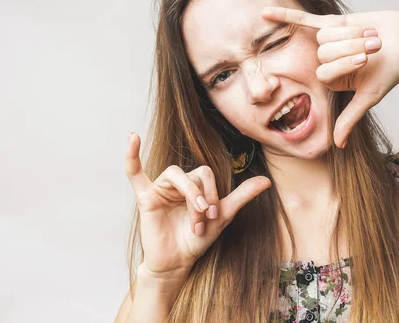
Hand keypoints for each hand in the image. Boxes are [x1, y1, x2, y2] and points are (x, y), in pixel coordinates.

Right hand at [125, 133, 271, 277]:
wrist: (178, 261)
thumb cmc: (197, 239)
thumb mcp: (224, 215)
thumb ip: (242, 195)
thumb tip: (267, 180)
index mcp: (194, 184)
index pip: (205, 174)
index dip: (213, 192)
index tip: (214, 217)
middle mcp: (177, 183)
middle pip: (193, 174)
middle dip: (204, 198)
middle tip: (205, 219)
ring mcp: (160, 188)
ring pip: (176, 175)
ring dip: (190, 196)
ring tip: (196, 217)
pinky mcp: (146, 197)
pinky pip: (134, 173)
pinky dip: (131, 155)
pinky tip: (132, 137)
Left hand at [262, 7, 398, 147]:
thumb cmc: (391, 70)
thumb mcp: (371, 96)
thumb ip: (350, 117)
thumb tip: (338, 145)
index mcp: (333, 80)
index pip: (324, 72)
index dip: (345, 65)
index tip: (367, 61)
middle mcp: (326, 61)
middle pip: (323, 53)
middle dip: (350, 48)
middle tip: (372, 47)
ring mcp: (326, 42)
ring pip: (324, 35)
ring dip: (351, 33)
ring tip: (369, 36)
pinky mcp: (330, 22)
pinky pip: (301, 19)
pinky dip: (283, 15)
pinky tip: (265, 13)